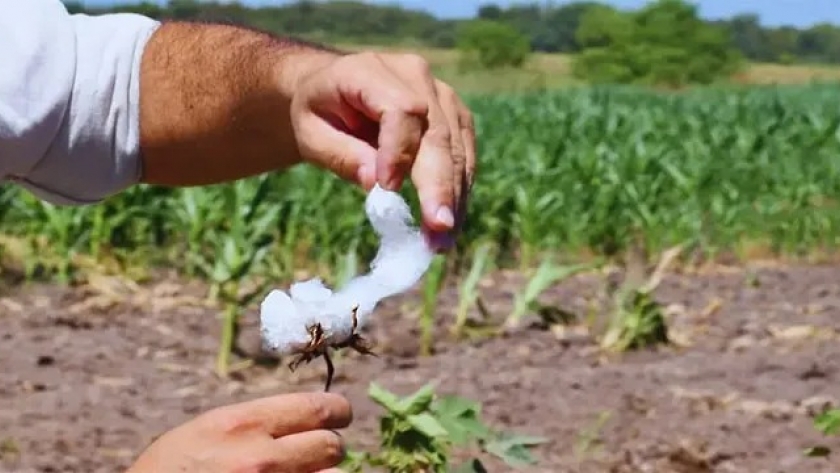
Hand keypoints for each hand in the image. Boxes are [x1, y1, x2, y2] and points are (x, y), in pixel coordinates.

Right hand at [126, 392, 351, 472]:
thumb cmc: (168, 472)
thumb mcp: (204, 433)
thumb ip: (253, 425)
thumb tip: (301, 421)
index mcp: (242, 424)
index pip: (318, 407)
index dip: (337, 411)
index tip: (340, 416)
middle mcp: (260, 458)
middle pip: (332, 445)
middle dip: (329, 449)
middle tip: (319, 452)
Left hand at [289, 52, 475, 249]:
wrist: (336, 88)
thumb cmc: (319, 112)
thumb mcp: (311, 133)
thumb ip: (340, 155)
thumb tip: (377, 184)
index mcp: (372, 70)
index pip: (400, 109)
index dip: (399, 151)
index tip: (387, 189)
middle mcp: (415, 75)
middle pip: (437, 132)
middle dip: (439, 186)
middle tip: (439, 230)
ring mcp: (441, 94)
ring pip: (456, 148)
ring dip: (453, 197)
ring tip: (443, 241)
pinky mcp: (455, 116)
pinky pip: (464, 154)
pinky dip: (459, 190)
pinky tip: (451, 221)